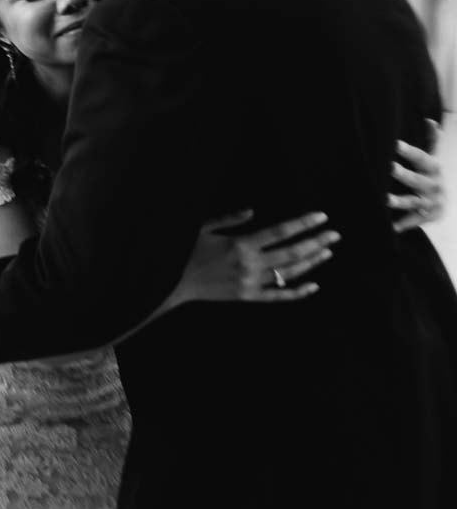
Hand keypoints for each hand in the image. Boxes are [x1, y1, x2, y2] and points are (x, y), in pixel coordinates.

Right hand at [169, 210, 336, 310]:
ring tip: (327, 252)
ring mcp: (251, 282)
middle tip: (335, 235)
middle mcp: (250, 264)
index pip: (280, 232)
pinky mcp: (248, 297)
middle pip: (292, 253)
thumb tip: (252, 211)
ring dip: (311, 262)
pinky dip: (297, 292)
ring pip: (289, 273)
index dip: (303, 223)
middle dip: (316, 242)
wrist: (173, 283)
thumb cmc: (186, 252)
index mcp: (241, 244)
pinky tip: (313, 286)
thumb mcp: (203, 228)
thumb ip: (228, 219)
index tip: (321, 216)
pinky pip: (278, 296)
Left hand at [389, 120, 443, 231]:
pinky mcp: (427, 216)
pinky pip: (414, 221)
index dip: (410, 151)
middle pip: (417, 179)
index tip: (395, 144)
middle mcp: (433, 185)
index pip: (422, 157)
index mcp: (433, 168)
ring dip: (400, 201)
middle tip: (389, 168)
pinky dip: (403, 224)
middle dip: (404, 175)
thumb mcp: (432, 158)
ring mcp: (430, 202)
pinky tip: (390, 227)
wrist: (442, 202)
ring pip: (414, 201)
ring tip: (385, 200)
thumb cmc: (430, 175)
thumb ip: (431, 140)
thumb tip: (429, 120)